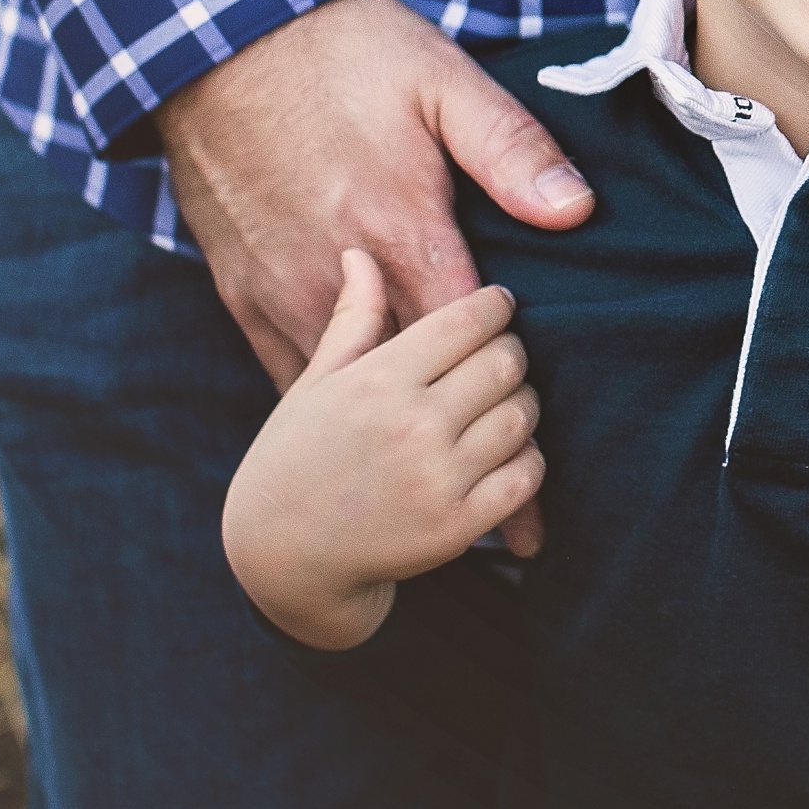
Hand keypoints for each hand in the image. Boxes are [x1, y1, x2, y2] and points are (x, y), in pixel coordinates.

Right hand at [160, 0, 589, 553]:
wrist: (214, 39)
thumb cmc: (342, 54)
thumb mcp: (441, 82)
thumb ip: (510, 149)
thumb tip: (574, 211)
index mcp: (399, 230)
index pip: (470, 348)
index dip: (506, 432)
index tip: (535, 515)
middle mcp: (339, 279)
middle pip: (417, 389)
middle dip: (465, 449)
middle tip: (519, 515)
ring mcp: (282, 290)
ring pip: (348, 396)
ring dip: (395, 450)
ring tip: (443, 516)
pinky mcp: (241, 289)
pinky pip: (287, 377)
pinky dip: (325, 420)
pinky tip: (355, 457)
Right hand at [223, 250, 546, 649]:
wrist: (281, 554)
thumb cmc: (295, 455)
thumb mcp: (315, 383)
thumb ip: (352, 318)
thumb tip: (359, 254)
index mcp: (377, 381)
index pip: (467, 320)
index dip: (494, 305)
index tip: (496, 306)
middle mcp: (411, 426)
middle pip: (505, 362)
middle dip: (510, 350)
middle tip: (501, 352)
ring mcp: (437, 479)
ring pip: (522, 416)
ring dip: (523, 401)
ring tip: (504, 398)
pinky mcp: (456, 526)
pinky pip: (525, 476)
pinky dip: (527, 458)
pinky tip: (505, 449)